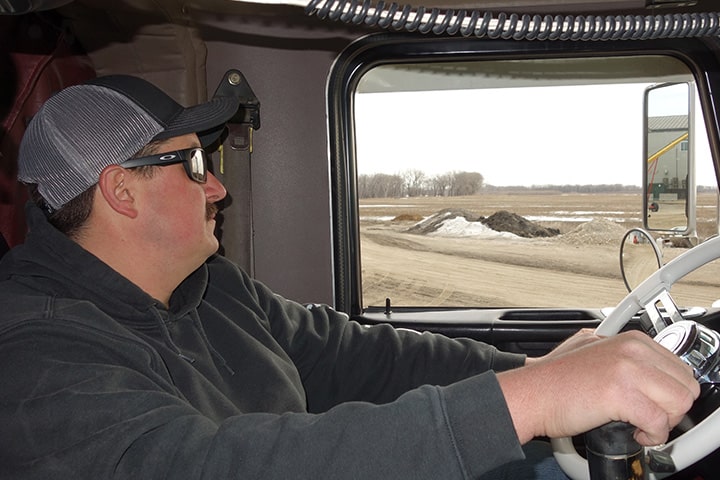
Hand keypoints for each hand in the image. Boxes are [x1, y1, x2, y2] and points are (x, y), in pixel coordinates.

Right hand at [500, 330, 699, 445]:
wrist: (529, 393)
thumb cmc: (553, 377)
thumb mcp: (590, 347)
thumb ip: (620, 351)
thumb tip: (643, 365)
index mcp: (631, 340)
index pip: (679, 369)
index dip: (668, 393)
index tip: (654, 403)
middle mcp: (632, 350)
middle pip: (685, 386)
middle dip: (671, 408)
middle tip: (648, 416)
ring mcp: (627, 369)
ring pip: (678, 403)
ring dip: (664, 422)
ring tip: (640, 424)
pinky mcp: (620, 393)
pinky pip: (658, 422)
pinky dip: (650, 436)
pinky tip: (632, 432)